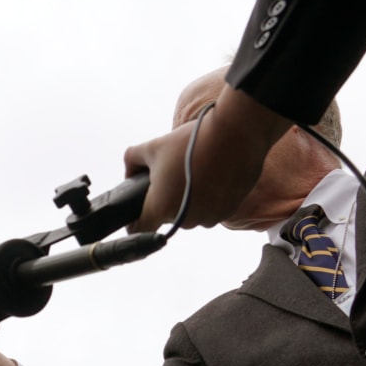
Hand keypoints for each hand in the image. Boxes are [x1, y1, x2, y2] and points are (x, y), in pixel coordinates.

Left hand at [124, 87, 290, 230]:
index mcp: (161, 207)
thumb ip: (132, 161)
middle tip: (173, 176)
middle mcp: (185, 220)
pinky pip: (212, 210)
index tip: (137, 214)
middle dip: (167, 200)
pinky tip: (212, 176)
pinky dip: (209, 197)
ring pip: (191, 214)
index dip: (135, 223)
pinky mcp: (229, 212)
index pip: (140, 230)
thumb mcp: (152, 147)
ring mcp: (209, 217)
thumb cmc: (192, 142)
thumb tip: (130, 173)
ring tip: (195, 173)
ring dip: (190, 200)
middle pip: (168, 217)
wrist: (235, 135)